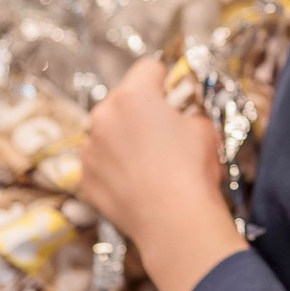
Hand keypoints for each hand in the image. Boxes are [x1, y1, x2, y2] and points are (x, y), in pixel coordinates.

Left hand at [80, 58, 245, 290]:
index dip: (164, 80)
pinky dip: (113, 169)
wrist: (174, 221)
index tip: (171, 93)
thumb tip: (183, 117)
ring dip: (123, 140)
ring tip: (149, 163)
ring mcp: (89, 148)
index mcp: (134, 95)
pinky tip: (135, 183)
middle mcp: (104, 116)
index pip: (148, 68)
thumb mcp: (204, 129)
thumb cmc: (192, 170)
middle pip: (122, 100)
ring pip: (107, 133)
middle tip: (163, 133)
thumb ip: (189, 114)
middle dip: (140, 112)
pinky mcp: (85, 178)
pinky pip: (99, 163)